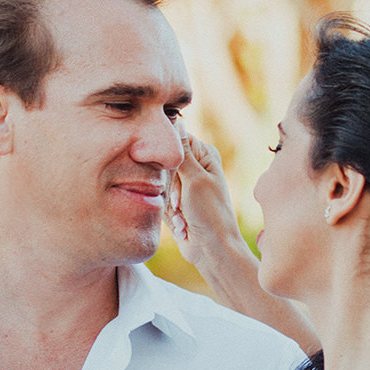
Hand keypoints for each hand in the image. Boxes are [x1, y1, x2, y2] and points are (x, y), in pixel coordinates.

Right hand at [168, 132, 246, 269]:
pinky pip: (159, 201)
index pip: (176, 141)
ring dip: (169, 203)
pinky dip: (168, 214)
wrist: (211, 249)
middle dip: (170, 187)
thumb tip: (176, 120)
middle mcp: (194, 168)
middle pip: (162, 163)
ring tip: (186, 216)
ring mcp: (183, 187)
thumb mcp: (195, 179)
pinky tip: (183, 225)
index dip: (170, 158)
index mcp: (204, 156)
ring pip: (157, 184)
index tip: (174, 174)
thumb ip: (182, 152)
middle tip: (183, 202)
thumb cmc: (210, 214)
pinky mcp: (175, 204)